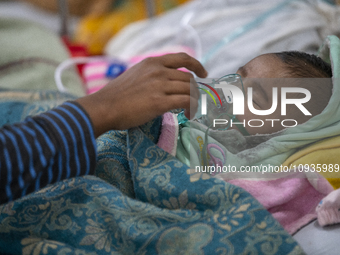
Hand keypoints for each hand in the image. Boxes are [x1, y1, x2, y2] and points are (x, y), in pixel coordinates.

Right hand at [76, 53, 207, 136]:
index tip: (202, 73)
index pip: (182, 58)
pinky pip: (185, 101)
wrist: (104, 107)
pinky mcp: (160, 102)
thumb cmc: (117, 94)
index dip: (196, 65)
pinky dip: (191, 108)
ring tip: (192, 108)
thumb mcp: (135, 74)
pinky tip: (189, 114)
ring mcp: (160, 86)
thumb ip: (151, 74)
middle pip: (188, 78)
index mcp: (152, 62)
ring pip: (189, 90)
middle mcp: (158, 71)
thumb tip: (165, 81)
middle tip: (194, 99)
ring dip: (194, 100)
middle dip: (195, 89)